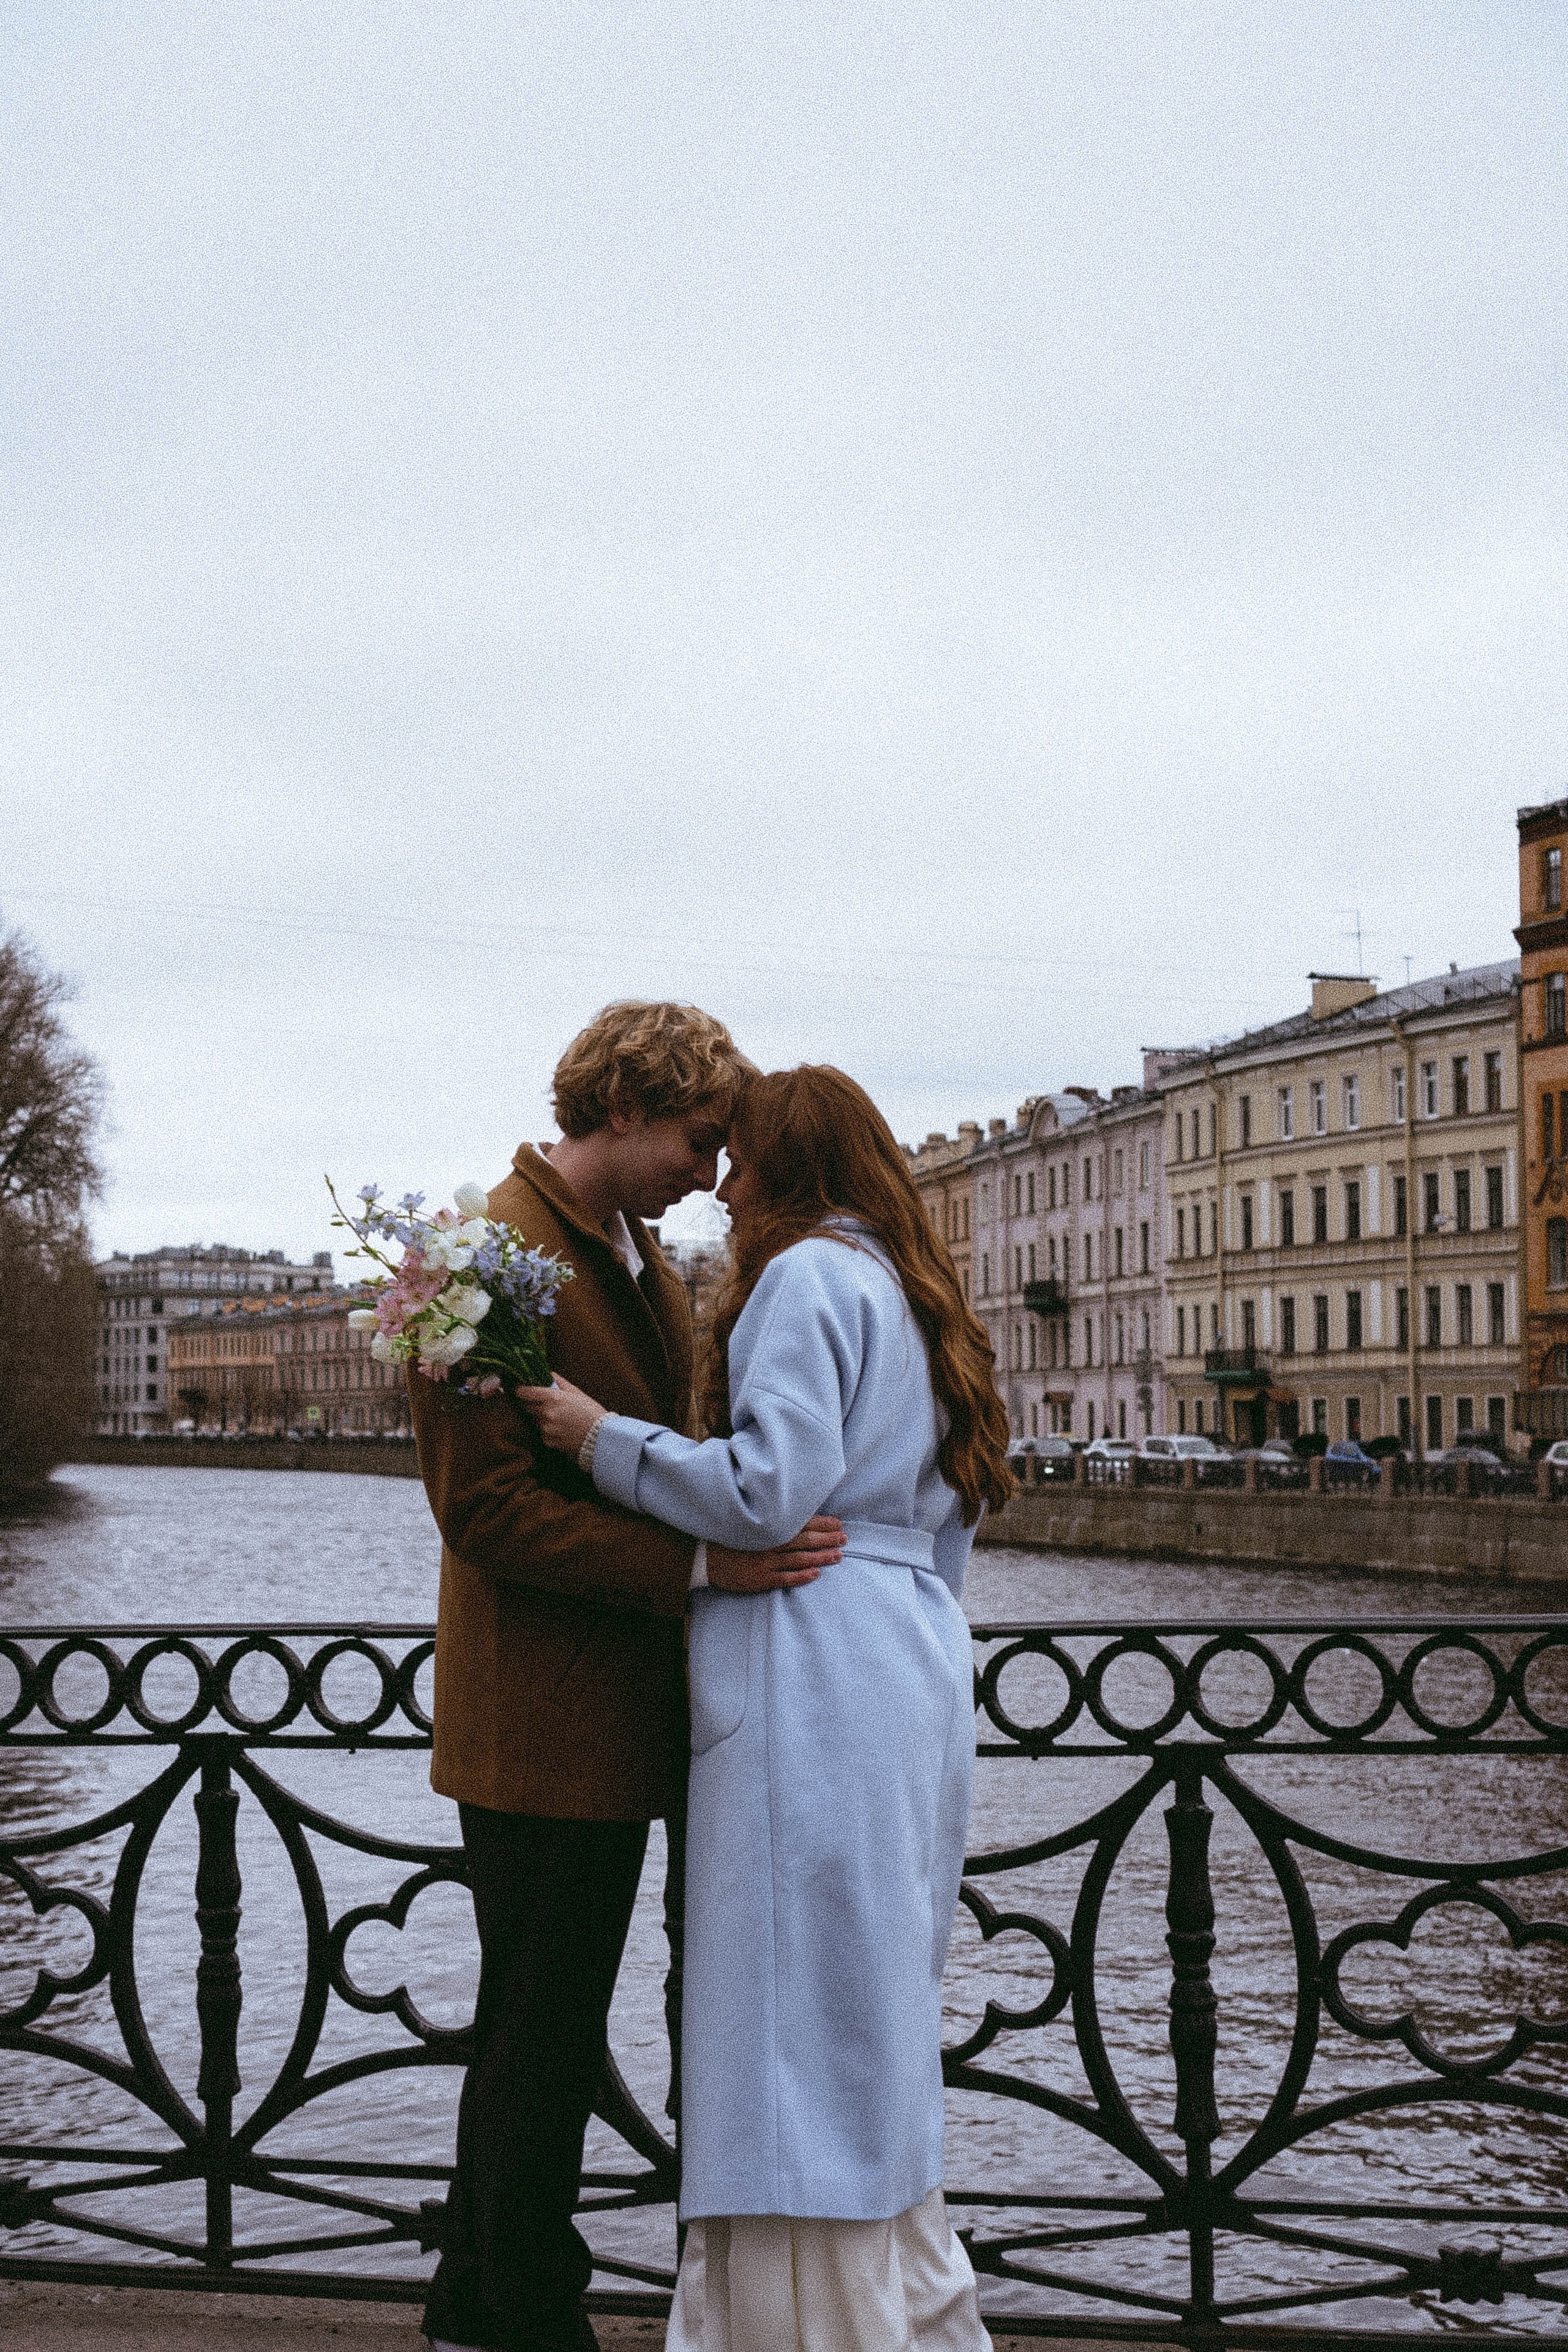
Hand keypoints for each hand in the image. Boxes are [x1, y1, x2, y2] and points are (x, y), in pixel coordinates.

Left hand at [513, 1374, 606, 1458]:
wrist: (601, 1438)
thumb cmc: (591, 1412)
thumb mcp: (577, 1393)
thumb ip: (559, 1382)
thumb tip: (548, 1373)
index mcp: (552, 1398)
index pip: (526, 1392)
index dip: (520, 1390)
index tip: (518, 1389)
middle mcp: (546, 1413)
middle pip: (526, 1407)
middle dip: (532, 1404)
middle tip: (543, 1404)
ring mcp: (546, 1428)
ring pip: (535, 1420)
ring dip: (541, 1418)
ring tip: (559, 1418)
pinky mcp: (548, 1441)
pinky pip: (541, 1433)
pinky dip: (547, 1431)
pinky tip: (561, 1429)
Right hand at [707, 1517, 844, 1592]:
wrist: (704, 1556)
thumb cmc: (729, 1535)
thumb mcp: (749, 1520)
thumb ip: (770, 1516)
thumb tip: (796, 1509)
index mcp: (768, 1526)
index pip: (801, 1522)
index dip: (822, 1523)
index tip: (838, 1523)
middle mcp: (769, 1542)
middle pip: (805, 1540)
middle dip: (827, 1539)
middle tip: (844, 1539)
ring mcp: (765, 1561)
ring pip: (799, 1559)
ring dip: (821, 1557)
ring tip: (838, 1556)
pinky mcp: (760, 1578)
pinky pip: (785, 1578)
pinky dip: (802, 1576)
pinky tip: (816, 1574)